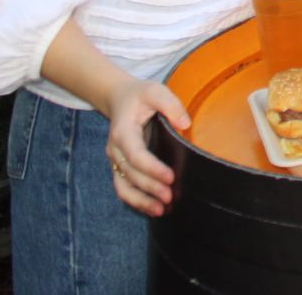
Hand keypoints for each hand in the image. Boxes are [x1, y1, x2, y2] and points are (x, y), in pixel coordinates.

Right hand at [103, 77, 189, 217]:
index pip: (135, 155)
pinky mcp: (121, 166)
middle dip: (150, 188)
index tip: (170, 177)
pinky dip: (136, 201)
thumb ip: (170, 104)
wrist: (120, 98)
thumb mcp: (155, 91)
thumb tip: (185, 124)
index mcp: (123, 132)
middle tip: (170, 197)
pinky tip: (153, 209)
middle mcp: (115, 149)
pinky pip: (124, 188)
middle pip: (131, 174)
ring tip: (161, 210)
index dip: (152, 168)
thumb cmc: (140, 95)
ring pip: (123, 187)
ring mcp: (116, 160)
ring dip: (141, 201)